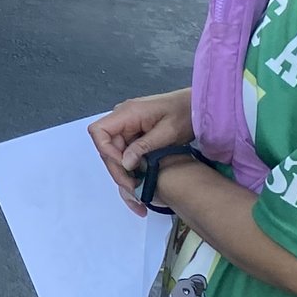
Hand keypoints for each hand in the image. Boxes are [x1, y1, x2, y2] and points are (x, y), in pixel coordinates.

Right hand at [89, 88, 192, 208]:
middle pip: (106, 147)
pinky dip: (132, 168)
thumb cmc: (185, 113)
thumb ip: (145, 146)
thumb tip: (125, 163)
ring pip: (115, 153)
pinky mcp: (134, 134)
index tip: (125, 166)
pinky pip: (125, 153)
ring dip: (124, 172)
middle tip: (133, 188)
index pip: (99, 131)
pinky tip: (141, 180)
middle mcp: (122, 119)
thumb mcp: (168, 131)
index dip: (106, 151)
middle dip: (117, 169)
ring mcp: (127, 127)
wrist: (197, 107)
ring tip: (138, 189)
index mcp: (127, 113)